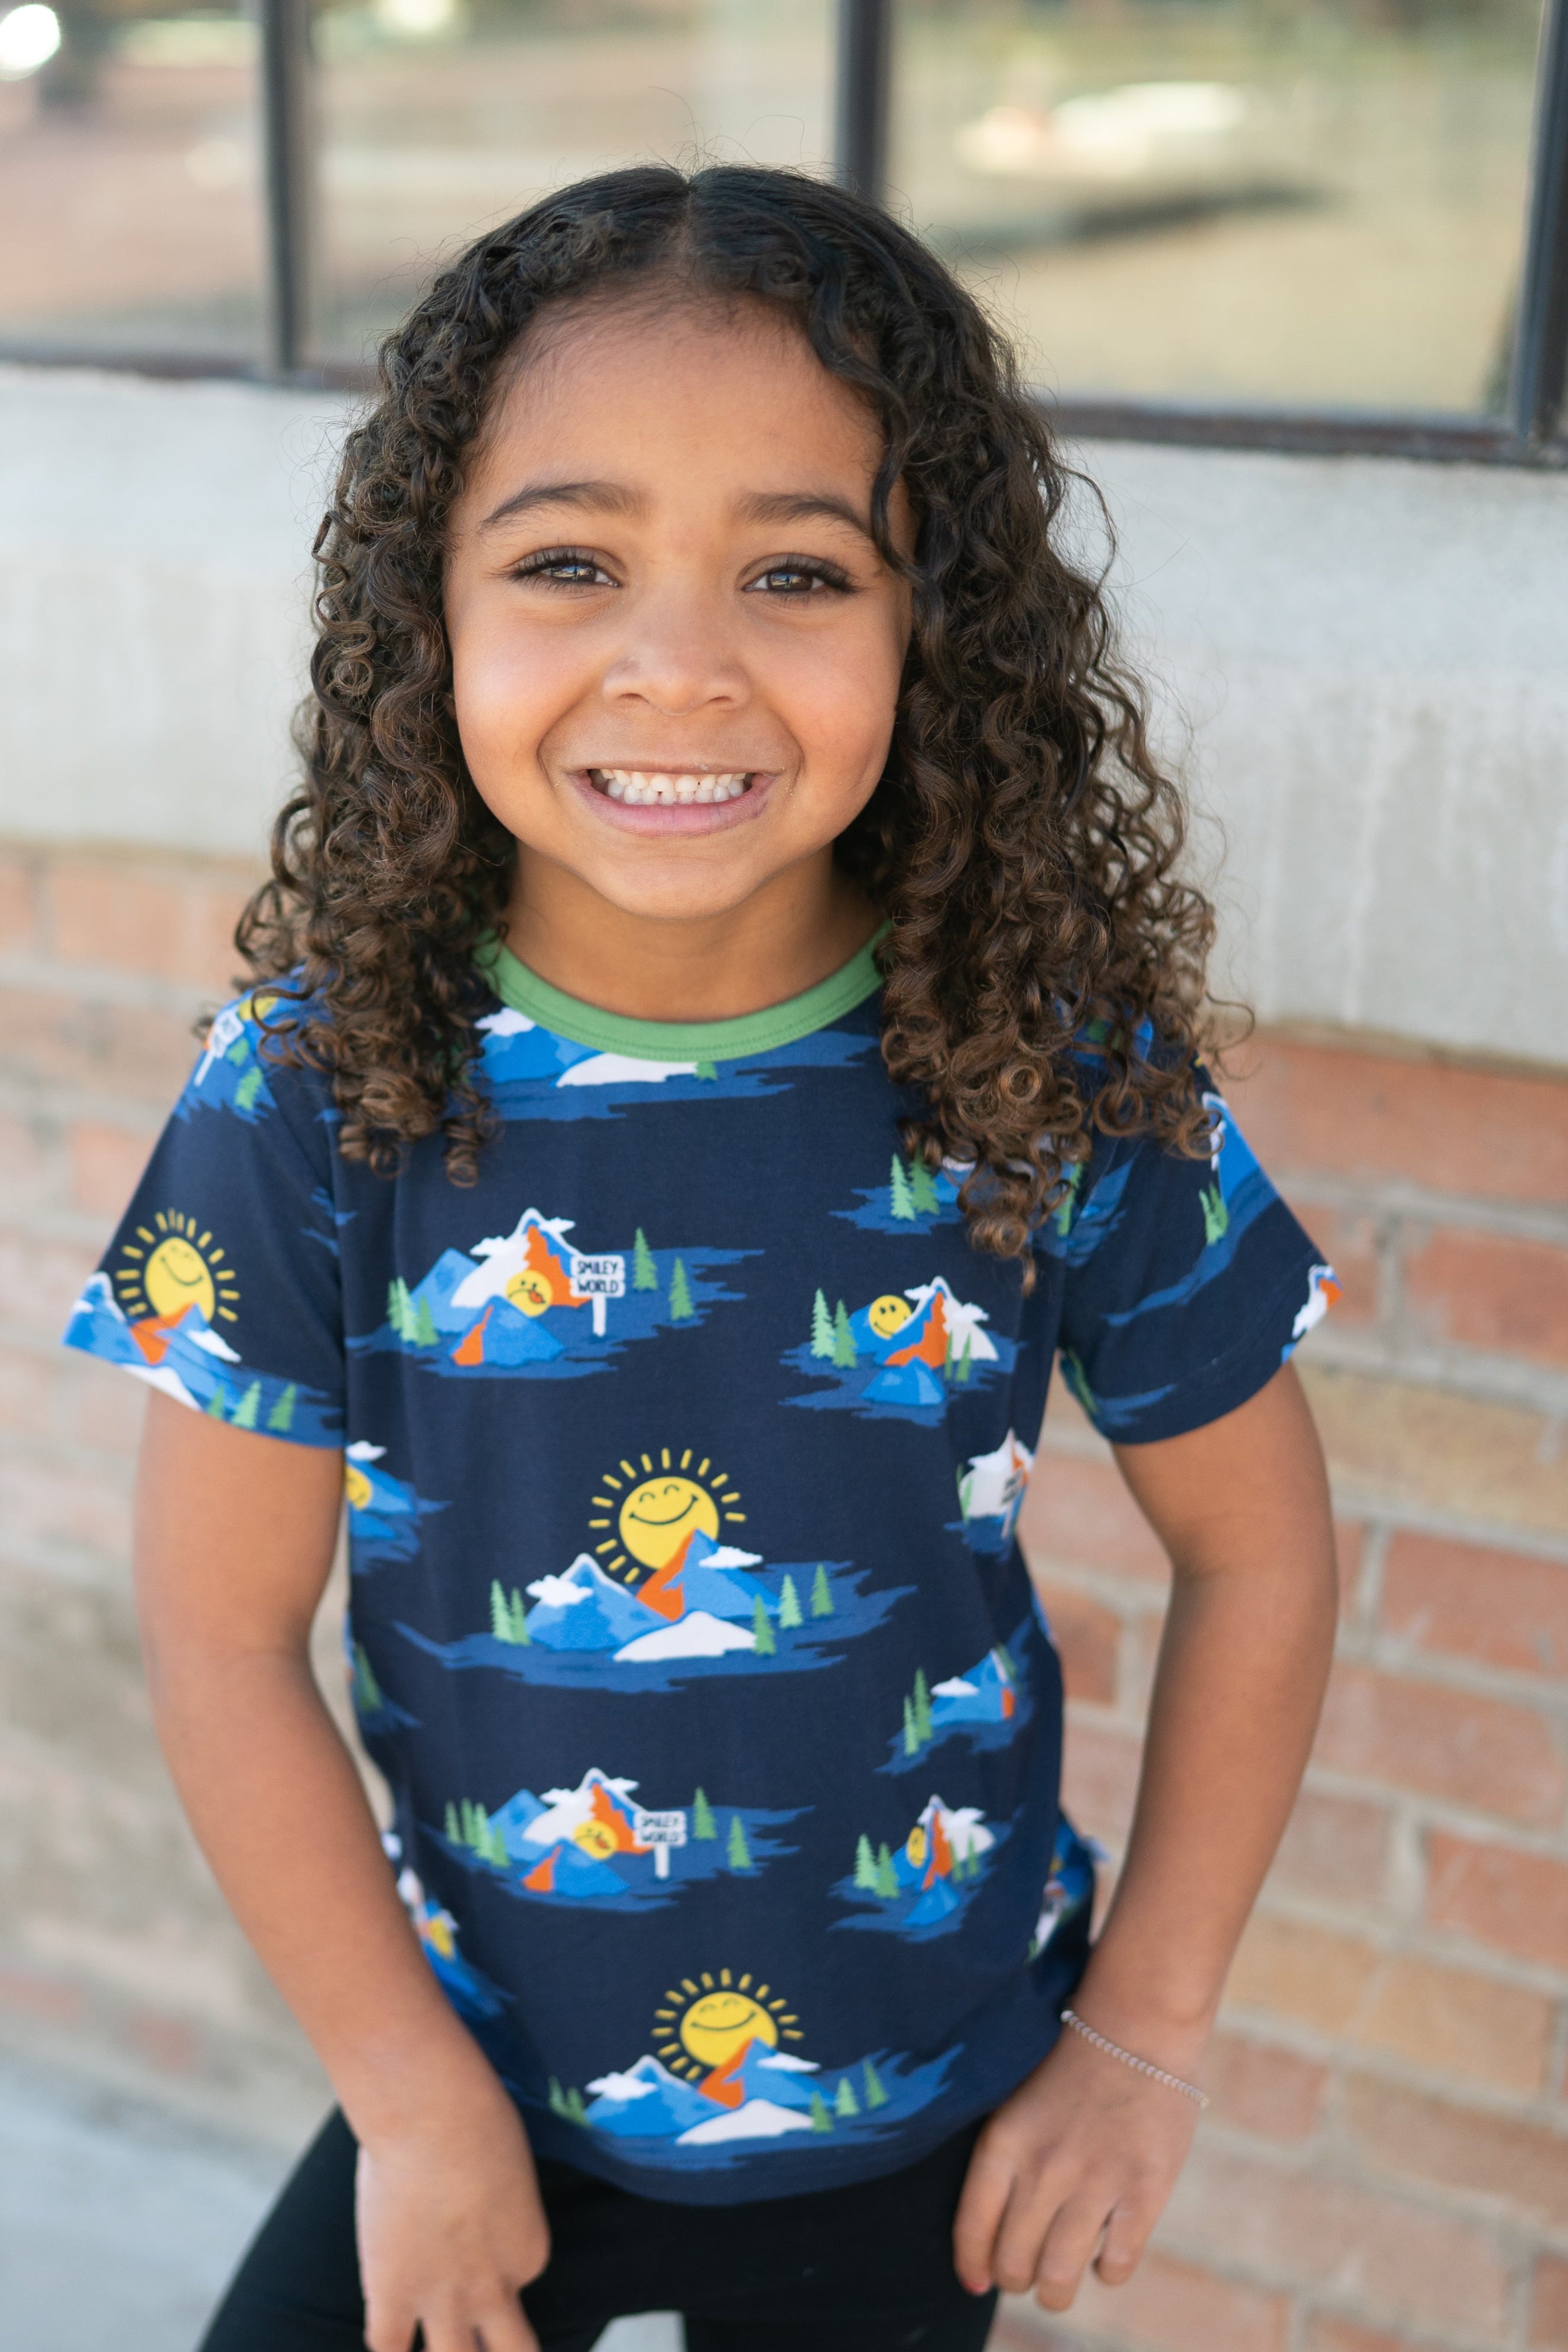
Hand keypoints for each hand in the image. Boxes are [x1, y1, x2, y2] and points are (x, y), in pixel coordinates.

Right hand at [356, 2076, 549, 2351]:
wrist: (432, 2116)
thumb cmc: (475, 2117)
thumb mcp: (507, 2167)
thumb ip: (493, 2205)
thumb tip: (462, 2209)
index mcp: (529, 2252)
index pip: (515, 2280)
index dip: (490, 2265)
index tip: (466, 2237)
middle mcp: (494, 2288)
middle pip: (514, 2351)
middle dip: (499, 2350)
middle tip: (482, 2340)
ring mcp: (444, 2300)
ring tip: (438, 2345)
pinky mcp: (393, 2298)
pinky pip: (388, 2349)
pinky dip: (388, 2351)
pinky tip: (387, 2340)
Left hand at [952, 2020, 1200, 2310]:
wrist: (1137, 2026)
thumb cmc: (1069, 2065)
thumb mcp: (1014, 2101)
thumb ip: (1002, 2161)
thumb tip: (987, 2235)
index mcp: (1004, 2142)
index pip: (972, 2230)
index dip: (972, 2266)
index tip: (977, 2280)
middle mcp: (1043, 2169)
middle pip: (1014, 2264)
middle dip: (1016, 2280)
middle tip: (1025, 2274)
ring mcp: (1095, 2183)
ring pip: (1060, 2278)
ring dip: (1056, 2293)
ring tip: (1059, 2285)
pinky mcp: (1143, 2192)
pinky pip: (1115, 2265)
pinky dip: (1106, 2272)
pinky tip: (1104, 2255)